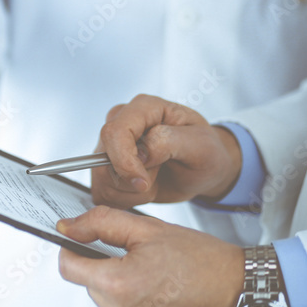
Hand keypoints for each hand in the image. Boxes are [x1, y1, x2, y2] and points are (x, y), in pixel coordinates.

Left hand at [58, 206, 242, 306]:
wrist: (237, 289)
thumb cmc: (200, 260)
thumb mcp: (146, 228)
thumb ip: (100, 223)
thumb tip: (67, 226)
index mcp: (117, 285)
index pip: (68, 267)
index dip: (73, 247)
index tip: (84, 239)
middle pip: (87, 282)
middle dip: (102, 263)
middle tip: (135, 252)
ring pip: (105, 295)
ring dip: (118, 280)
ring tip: (150, 269)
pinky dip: (132, 295)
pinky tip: (155, 285)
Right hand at [91, 94, 241, 207]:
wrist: (202, 171)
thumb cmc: (205, 152)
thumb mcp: (201, 145)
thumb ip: (169, 141)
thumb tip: (140, 152)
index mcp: (145, 108)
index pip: (115, 131)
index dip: (125, 161)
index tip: (143, 182)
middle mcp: (123, 121)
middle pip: (103, 156)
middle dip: (130, 180)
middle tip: (154, 181)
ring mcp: (112, 143)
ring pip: (101, 176)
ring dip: (129, 191)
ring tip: (153, 183)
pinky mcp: (108, 164)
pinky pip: (103, 189)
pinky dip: (124, 198)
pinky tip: (143, 189)